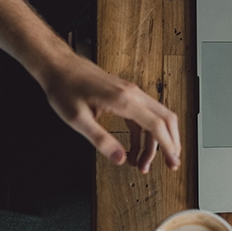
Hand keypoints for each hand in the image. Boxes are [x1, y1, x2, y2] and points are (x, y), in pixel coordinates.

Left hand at [0, 0, 180, 174]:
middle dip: (170, 143)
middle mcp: (132, 94)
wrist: (58, 66)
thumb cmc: (64, 88)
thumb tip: (120, 158)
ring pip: (156, 117)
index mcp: (123, 100)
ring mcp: (130, 92)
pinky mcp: (125, 94)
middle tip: (170, 164)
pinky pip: (143, 115)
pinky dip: (144, 134)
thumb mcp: (77, 120)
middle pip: (165, 119)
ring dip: (155, 142)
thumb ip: (100, 141)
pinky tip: (133, 149)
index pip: (156, 125)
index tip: (172, 162)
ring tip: (142, 164)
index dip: (167, 146)